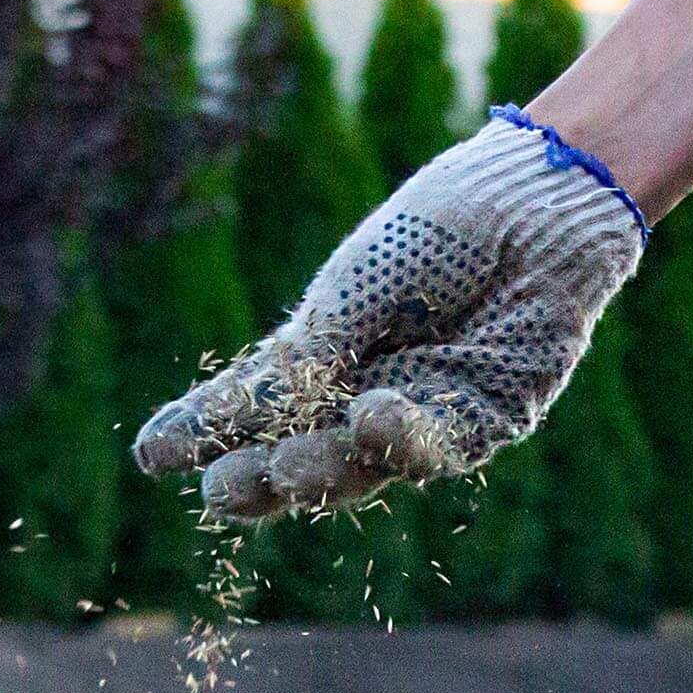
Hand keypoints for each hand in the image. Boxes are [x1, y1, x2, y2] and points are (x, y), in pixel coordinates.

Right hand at [134, 109, 646, 522]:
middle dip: (258, 480)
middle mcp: (364, 395)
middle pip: (298, 457)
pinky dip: (403, 437)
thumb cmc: (444, 225)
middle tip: (222, 492)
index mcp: (322, 355)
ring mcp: (423, 415)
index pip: (249, 407)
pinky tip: (372, 417)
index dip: (202, 432)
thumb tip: (244, 412)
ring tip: (286, 468)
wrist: (542, 200)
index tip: (150, 454)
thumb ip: (312, 349)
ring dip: (322, 471)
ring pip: (362, 466)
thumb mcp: (357, 284)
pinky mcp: (485, 422)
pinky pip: (438, 448)